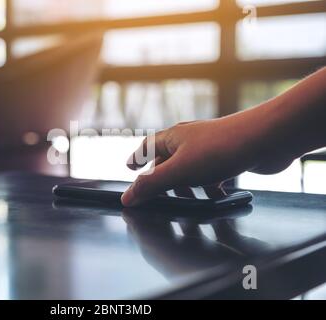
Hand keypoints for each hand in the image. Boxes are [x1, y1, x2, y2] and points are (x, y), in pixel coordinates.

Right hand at [121, 114, 291, 206]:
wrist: (267, 139)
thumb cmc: (221, 148)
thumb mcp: (179, 171)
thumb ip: (152, 185)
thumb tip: (127, 197)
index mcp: (172, 138)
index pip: (147, 147)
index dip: (136, 159)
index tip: (129, 169)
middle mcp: (189, 141)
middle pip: (168, 162)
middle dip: (163, 182)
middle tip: (158, 197)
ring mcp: (208, 149)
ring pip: (190, 171)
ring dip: (187, 188)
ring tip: (189, 202)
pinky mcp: (227, 157)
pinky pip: (211, 175)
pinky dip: (209, 188)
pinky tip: (215, 196)